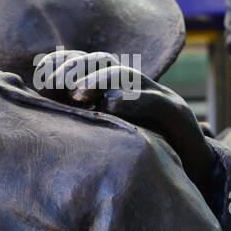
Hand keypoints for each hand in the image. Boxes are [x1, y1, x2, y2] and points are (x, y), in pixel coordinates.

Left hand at [34, 50, 217, 192]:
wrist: (192, 169)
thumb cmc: (141, 154)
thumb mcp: (105, 137)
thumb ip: (78, 123)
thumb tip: (38, 117)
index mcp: (114, 88)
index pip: (84, 63)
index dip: (61, 63)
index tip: (39, 75)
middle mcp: (134, 86)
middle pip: (101, 61)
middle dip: (75, 67)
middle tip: (53, 84)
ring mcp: (157, 95)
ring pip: (126, 74)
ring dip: (99, 79)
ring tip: (78, 94)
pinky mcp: (177, 113)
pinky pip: (155, 101)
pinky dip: (132, 100)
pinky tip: (111, 106)